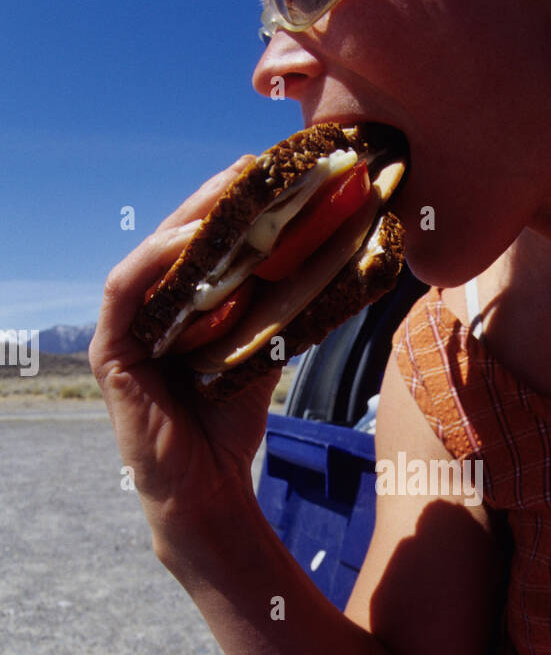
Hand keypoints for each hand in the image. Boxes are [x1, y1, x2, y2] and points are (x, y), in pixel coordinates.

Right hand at [89, 157, 282, 542]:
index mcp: (178, 304)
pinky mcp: (110, 352)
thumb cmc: (231, 422)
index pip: (204, 243)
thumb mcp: (264, 350)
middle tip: (256, 167)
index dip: (234, 206)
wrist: (209, 486)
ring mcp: (124, 328)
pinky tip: (188, 240)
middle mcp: (146, 308)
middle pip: (178, 240)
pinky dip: (155, 262)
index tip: (275, 175)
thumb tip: (335, 264)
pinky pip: (127, 292)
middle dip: (216, 201)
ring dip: (188, 219)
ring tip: (228, 191)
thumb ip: (280, 308)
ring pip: (152, 257)